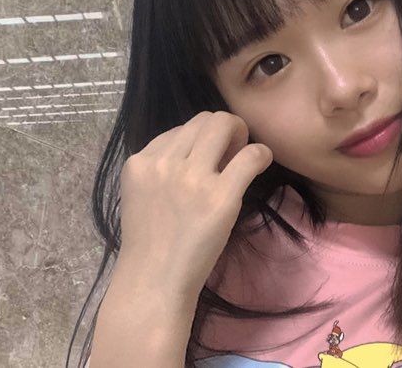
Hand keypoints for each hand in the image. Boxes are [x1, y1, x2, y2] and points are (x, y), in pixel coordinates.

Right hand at [116, 111, 272, 296]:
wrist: (154, 281)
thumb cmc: (150, 244)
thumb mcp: (141, 194)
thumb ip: (161, 169)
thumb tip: (200, 148)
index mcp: (140, 162)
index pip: (178, 129)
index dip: (197, 141)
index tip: (205, 162)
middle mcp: (164, 163)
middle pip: (203, 120)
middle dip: (222, 130)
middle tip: (230, 153)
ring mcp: (192, 178)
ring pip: (224, 124)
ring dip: (240, 134)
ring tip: (242, 158)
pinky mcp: (220, 197)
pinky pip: (250, 155)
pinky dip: (261, 154)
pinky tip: (261, 163)